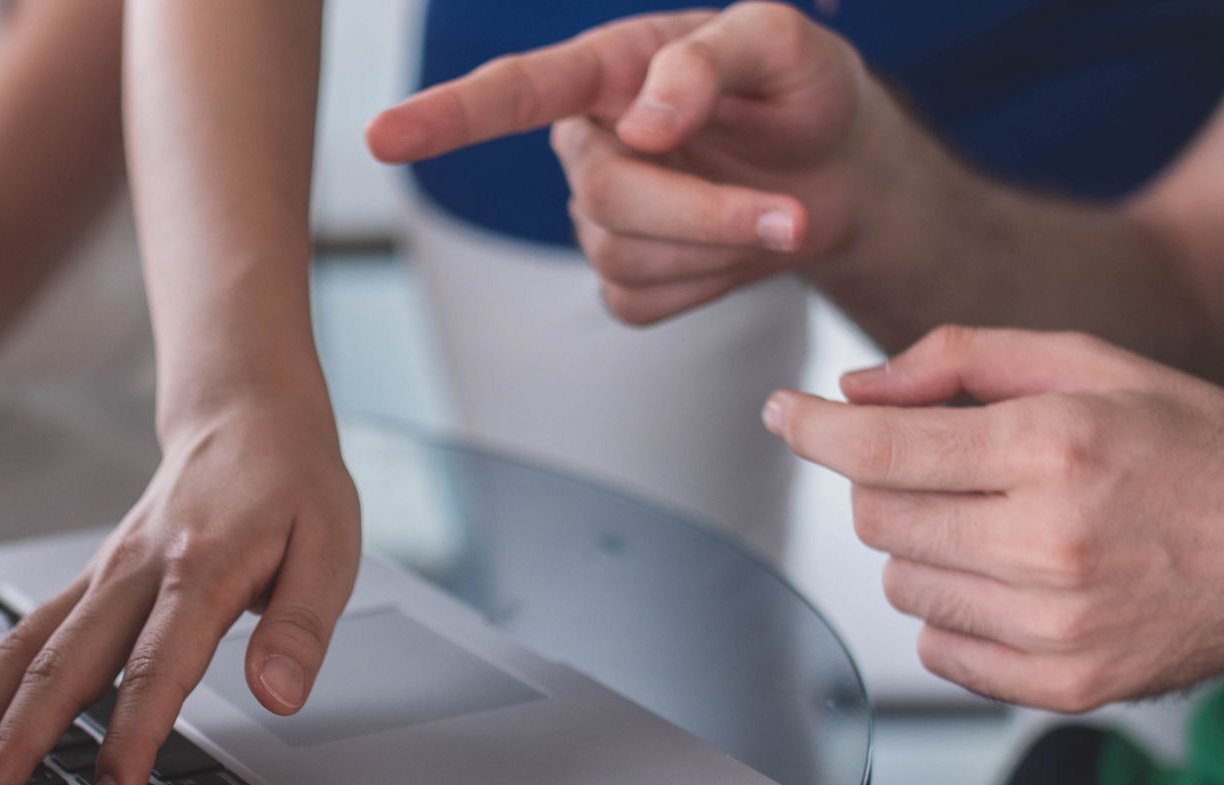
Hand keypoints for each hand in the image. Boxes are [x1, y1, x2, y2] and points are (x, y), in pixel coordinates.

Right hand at [0, 396, 361, 784]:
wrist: (246, 413)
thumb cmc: (292, 484)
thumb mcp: (330, 547)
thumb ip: (301, 627)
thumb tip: (279, 695)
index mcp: (201, 569)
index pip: (155, 669)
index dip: (130, 741)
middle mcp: (136, 572)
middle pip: (64, 665)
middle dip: (18, 743)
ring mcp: (105, 574)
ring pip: (28, 648)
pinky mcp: (92, 580)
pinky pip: (29, 632)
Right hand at [367, 2, 883, 323]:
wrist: (842, 171)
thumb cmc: (803, 90)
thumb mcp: (784, 43)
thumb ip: (710, 60)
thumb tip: (643, 124)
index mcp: (608, 69)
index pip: (512, 92)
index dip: (445, 118)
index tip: (382, 138)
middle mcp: (589, 142)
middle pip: (604, 198)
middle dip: (702, 214)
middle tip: (791, 215)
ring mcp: (601, 215)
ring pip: (622, 258)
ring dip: (718, 247)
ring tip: (779, 215)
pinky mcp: (626, 277)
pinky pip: (641, 303)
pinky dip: (707, 287)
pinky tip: (735, 251)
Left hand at [762, 327, 1223, 712]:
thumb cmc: (1198, 451)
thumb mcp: (1094, 366)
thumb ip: (962, 359)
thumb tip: (854, 391)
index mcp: (1055, 448)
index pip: (880, 449)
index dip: (813, 429)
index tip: (783, 413)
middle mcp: (1048, 542)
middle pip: (878, 517)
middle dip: (889, 482)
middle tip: (950, 468)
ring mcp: (1054, 626)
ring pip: (900, 584)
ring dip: (924, 548)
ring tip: (1001, 525)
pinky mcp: (1060, 687)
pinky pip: (938, 649)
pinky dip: (954, 614)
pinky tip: (1015, 581)